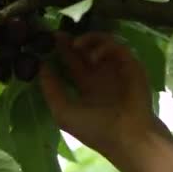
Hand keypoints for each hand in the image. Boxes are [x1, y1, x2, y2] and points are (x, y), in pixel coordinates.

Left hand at [40, 32, 172, 171]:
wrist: (128, 138)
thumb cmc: (95, 129)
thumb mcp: (63, 112)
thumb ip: (50, 89)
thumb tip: (41, 65)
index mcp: (87, 87)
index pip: (72, 62)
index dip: (61, 51)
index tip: (47, 40)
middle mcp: (102, 75)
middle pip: (85, 50)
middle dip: (71, 40)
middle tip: (57, 33)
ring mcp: (117, 69)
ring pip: (102, 43)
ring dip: (88, 39)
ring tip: (75, 44)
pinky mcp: (131, 65)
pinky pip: (118, 47)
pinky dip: (104, 47)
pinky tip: (93, 57)